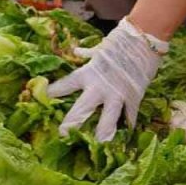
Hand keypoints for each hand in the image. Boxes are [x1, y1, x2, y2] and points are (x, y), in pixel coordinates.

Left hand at [49, 19, 166, 141]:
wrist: (143, 39)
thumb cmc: (119, 41)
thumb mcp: (100, 48)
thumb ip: (87, 54)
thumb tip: (77, 52)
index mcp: (88, 73)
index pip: (67, 84)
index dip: (53, 92)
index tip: (41, 98)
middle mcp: (100, 86)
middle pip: (82, 108)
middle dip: (72, 123)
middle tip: (62, 135)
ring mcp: (117, 94)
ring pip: (108, 119)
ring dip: (103, 133)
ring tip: (98, 145)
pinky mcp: (134, 97)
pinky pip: (131, 115)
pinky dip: (129, 124)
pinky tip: (127, 135)